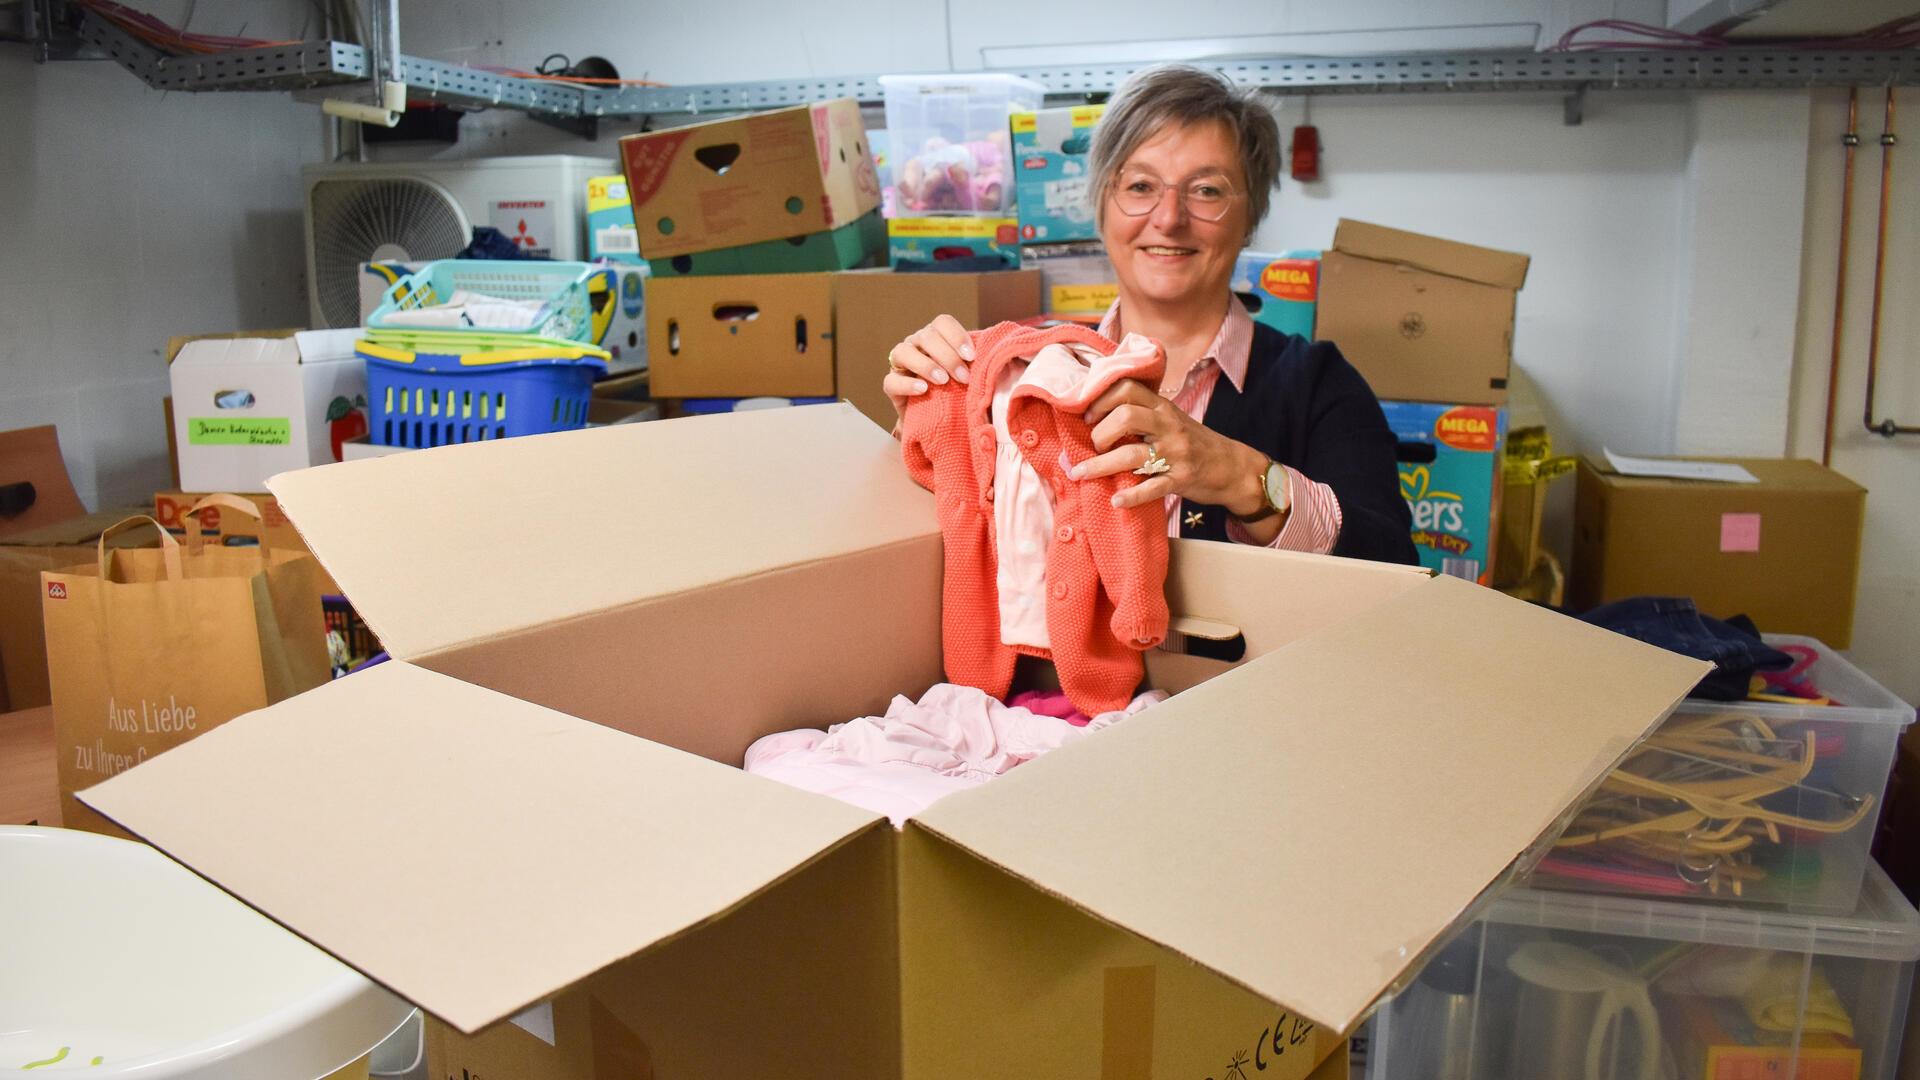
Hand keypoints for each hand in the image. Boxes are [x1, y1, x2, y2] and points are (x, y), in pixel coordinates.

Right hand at [883, 314, 972, 420]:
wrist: (936, 418)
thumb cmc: (956, 390)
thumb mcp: (969, 374)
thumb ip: (977, 363)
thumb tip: (999, 358)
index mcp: (936, 336)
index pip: (942, 323)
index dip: (957, 336)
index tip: (972, 356)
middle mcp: (916, 344)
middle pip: (927, 336)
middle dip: (948, 356)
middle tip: (963, 377)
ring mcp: (901, 363)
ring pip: (904, 352)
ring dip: (926, 365)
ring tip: (943, 381)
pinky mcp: (891, 385)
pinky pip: (892, 380)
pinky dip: (907, 384)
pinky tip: (923, 389)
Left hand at [1075, 380, 1267, 515]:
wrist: (1231, 467)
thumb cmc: (1193, 442)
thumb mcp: (1170, 419)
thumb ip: (1142, 413)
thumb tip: (1094, 416)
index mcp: (1163, 407)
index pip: (1128, 389)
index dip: (1101, 400)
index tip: (1087, 416)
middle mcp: (1169, 426)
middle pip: (1126, 417)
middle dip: (1100, 433)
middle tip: (1092, 446)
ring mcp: (1176, 454)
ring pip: (1132, 455)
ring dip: (1100, 466)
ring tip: (1080, 474)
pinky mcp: (1181, 480)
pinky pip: (1152, 488)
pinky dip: (1131, 496)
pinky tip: (1116, 501)